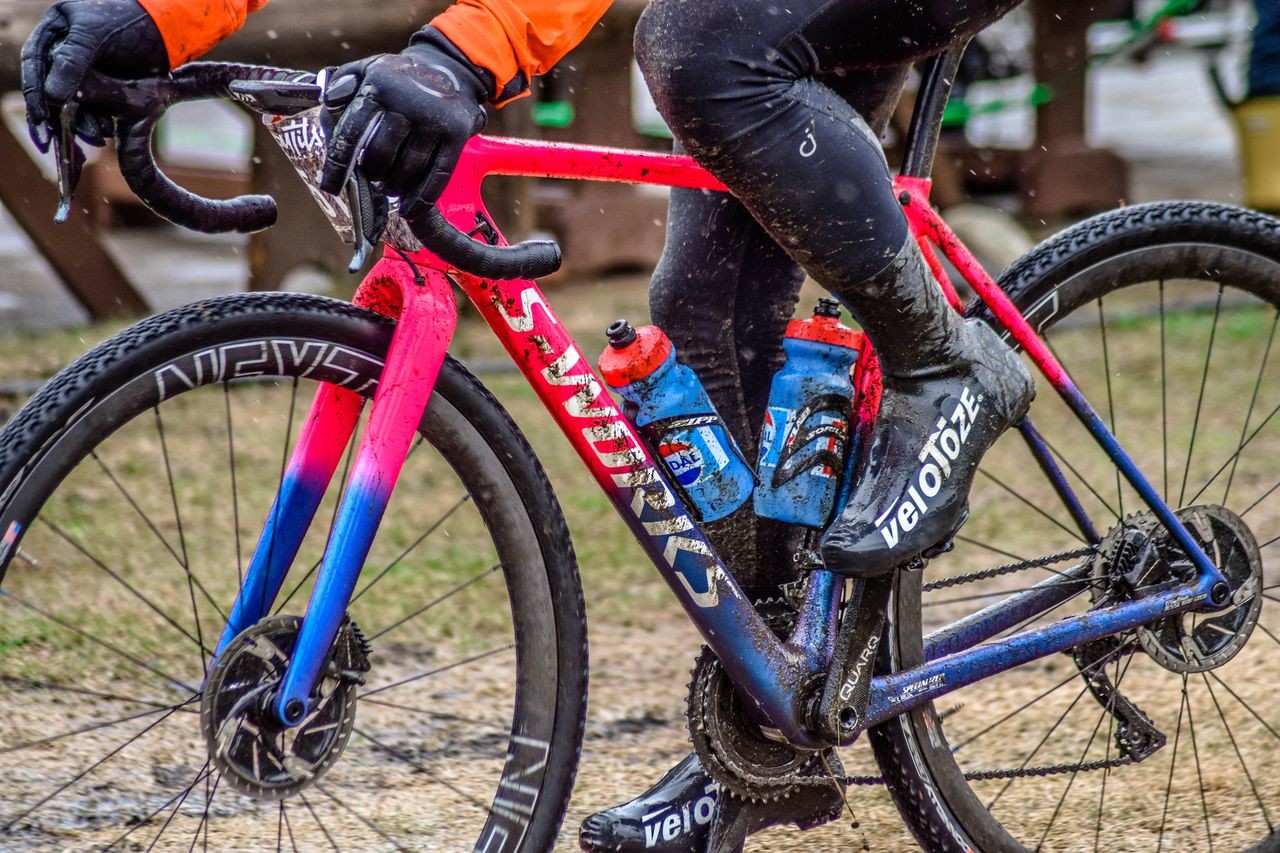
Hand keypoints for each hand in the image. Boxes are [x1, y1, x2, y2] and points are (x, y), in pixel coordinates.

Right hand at [21, 0, 169, 150]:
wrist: (169, 29)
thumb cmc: (131, 19)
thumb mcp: (95, 36)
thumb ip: (72, 62)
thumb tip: (51, 97)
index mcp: (55, 30)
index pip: (35, 63)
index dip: (34, 93)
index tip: (39, 118)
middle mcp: (65, 51)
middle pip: (50, 86)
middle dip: (53, 115)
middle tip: (52, 140)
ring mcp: (85, 70)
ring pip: (72, 101)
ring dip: (80, 122)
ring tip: (94, 136)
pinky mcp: (104, 85)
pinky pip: (93, 107)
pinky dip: (96, 121)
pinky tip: (104, 133)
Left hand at [319, 32, 488, 221]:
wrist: (451, 68)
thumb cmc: (400, 78)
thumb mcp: (369, 68)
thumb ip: (343, 82)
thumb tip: (329, 102)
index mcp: (380, 85)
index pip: (353, 131)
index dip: (339, 163)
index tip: (330, 187)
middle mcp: (408, 102)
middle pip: (381, 156)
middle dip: (372, 174)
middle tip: (372, 179)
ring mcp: (434, 120)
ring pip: (408, 169)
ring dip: (395, 186)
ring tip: (390, 187)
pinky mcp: (457, 135)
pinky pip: (437, 175)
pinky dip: (422, 197)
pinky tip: (410, 208)